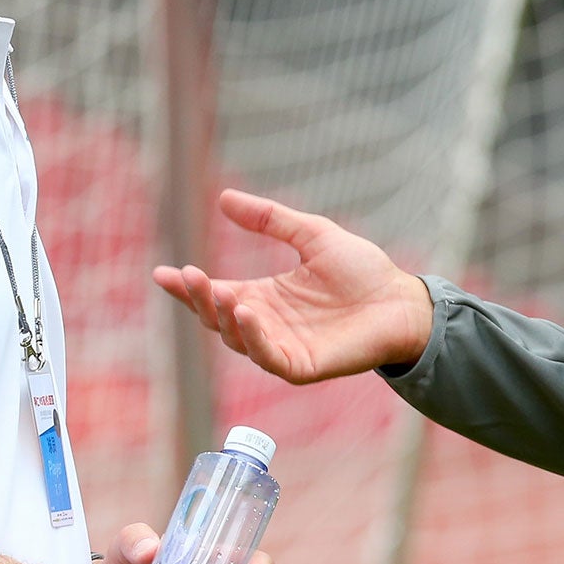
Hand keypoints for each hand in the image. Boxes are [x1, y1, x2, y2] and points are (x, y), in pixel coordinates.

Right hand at [153, 189, 433, 382]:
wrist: (402, 299)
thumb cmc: (363, 270)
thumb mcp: (312, 234)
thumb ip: (270, 219)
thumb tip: (224, 198)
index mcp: (266, 297)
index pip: (217, 294)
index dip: (189, 286)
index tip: (161, 273)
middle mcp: (268, 324)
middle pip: (218, 318)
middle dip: (199, 298)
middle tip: (187, 275)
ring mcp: (283, 347)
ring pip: (237, 339)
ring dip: (222, 316)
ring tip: (217, 290)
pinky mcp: (302, 365)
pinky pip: (268, 357)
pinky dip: (253, 338)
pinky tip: (246, 312)